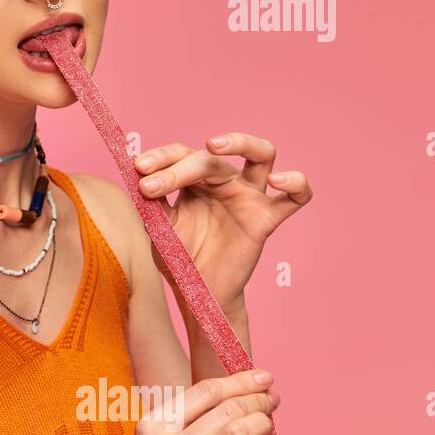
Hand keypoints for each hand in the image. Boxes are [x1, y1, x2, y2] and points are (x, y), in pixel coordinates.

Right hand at [121, 369, 282, 434]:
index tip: (264, 377)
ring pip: (239, 434)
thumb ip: (194, 419)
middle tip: (272, 403)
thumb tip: (247, 391)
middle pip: (228, 410)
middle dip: (259, 401)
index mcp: (153, 427)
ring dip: (263, 424)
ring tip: (267, 426)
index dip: (241, 381)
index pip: (206, 391)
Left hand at [133, 132, 312, 309]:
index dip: (160, 158)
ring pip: (262, 154)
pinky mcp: (267, 218)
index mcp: (196, 180)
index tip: (138, 170)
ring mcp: (248, 197)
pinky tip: (278, 180)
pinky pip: (296, 197)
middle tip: (150, 184)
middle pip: (209, 158)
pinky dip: (296, 183)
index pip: (181, 155)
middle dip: (178, 167)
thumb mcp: (160, 229)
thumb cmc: (180, 257)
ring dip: (241, 142)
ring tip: (213, 145)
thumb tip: (139, 177)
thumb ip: (154, 204)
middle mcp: (224, 181)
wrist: (197, 292)